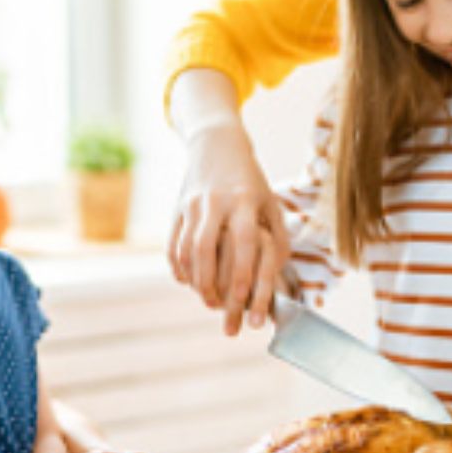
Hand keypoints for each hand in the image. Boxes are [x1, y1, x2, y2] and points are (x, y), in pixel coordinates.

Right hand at [167, 121, 289, 334]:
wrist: (217, 145)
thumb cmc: (250, 182)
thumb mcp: (270, 201)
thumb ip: (278, 236)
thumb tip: (279, 271)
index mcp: (245, 201)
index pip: (244, 241)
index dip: (241, 271)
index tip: (242, 298)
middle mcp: (216, 202)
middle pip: (207, 248)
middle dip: (210, 282)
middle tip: (217, 307)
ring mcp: (193, 205)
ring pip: (186, 248)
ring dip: (193, 278)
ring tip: (205, 298)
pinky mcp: (177, 208)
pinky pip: (173, 243)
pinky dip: (178, 266)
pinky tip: (187, 281)